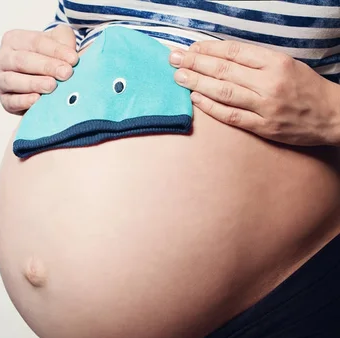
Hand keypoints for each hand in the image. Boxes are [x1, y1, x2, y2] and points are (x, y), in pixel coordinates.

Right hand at [0, 25, 78, 114]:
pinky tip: (37, 100)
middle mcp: (2, 58)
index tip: (74, 59)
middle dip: (46, 67)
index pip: (35, 42)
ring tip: (52, 86)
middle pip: (22, 60)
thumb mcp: (57, 41)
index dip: (55, 50)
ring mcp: (0, 79)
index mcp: (14, 39)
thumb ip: (64, 39)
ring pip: (12, 80)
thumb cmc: (48, 56)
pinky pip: (11, 101)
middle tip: (66, 73)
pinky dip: (23, 101)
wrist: (40, 78)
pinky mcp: (4, 100)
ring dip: (34, 83)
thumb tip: (70, 53)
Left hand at [169, 40, 339, 145]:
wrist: (333, 115)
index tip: (190, 48)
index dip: (208, 49)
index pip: (234, 51)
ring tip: (179, 77)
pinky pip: (231, 116)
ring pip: (224, 91)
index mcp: (276, 62)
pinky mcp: (264, 127)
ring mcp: (266, 106)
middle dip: (195, 63)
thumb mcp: (285, 64)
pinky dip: (211, 107)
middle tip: (174, 59)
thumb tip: (218, 57)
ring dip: (198, 83)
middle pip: (224, 70)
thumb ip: (255, 61)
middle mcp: (270, 82)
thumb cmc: (305, 87)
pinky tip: (195, 98)